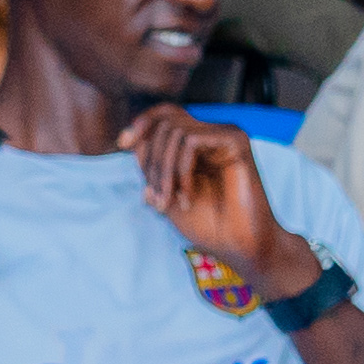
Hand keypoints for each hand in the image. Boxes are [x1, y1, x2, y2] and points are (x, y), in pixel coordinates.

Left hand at [128, 108, 294, 288]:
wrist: (242, 248)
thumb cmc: (210, 226)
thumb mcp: (168, 195)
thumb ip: (151, 168)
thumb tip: (131, 143)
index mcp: (200, 143)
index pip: (166, 114)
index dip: (141, 123)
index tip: (122, 144)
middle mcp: (214, 134)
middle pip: (165, 122)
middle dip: (151, 162)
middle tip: (156, 199)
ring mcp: (227, 135)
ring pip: (175, 132)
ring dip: (163, 171)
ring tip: (167, 202)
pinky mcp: (236, 142)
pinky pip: (192, 143)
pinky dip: (181, 172)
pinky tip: (187, 199)